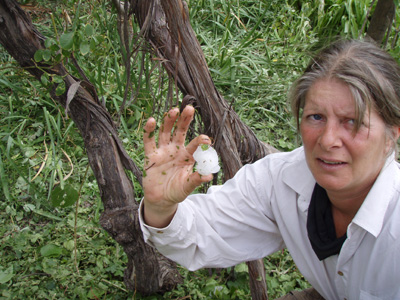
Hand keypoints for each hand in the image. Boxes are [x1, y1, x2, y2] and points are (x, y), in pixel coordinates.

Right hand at [142, 105, 211, 226]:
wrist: (161, 199)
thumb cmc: (176, 191)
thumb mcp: (187, 187)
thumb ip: (196, 180)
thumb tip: (209, 176)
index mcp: (187, 157)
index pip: (194, 145)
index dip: (200, 141)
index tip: (206, 139)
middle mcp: (175, 150)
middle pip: (180, 131)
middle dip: (184, 120)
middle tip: (189, 108)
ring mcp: (162, 151)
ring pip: (165, 132)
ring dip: (168, 121)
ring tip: (173, 111)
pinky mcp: (150, 156)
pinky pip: (149, 141)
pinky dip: (149, 131)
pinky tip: (151, 121)